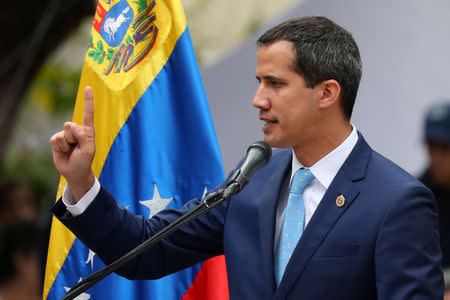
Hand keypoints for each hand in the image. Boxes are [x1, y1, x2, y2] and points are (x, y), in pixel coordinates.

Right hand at [49, 86, 95, 201]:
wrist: (74, 173)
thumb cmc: (84, 162)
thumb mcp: (88, 151)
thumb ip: (83, 137)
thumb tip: (72, 126)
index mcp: (88, 131)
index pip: (88, 113)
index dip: (88, 100)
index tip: (88, 87)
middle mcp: (77, 130)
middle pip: (70, 125)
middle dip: (72, 138)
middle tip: (76, 148)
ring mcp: (66, 135)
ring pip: (62, 133)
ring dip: (66, 144)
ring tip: (71, 151)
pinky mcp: (57, 141)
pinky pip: (54, 140)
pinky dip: (58, 147)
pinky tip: (63, 152)